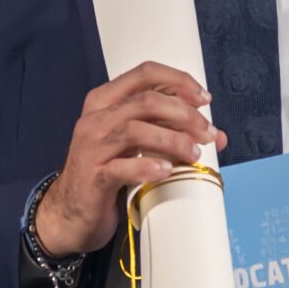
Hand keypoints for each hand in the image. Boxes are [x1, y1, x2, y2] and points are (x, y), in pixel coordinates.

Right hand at [33, 62, 223, 258]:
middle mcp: (96, 118)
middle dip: (184, 114)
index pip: (144, 74)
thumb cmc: (107, 172)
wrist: (71, 213)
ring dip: (173, 140)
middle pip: (146, 101)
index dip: (179, 81)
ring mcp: (91, 147)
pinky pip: (123, 167)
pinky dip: (148, 166)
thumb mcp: (136, 146)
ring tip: (194, 154)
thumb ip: (170, 132)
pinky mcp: (93, 176)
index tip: (204, 99)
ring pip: (136, 130)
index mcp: (105, 101)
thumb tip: (217, 136)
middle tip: (207, 133)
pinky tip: (167, 170)